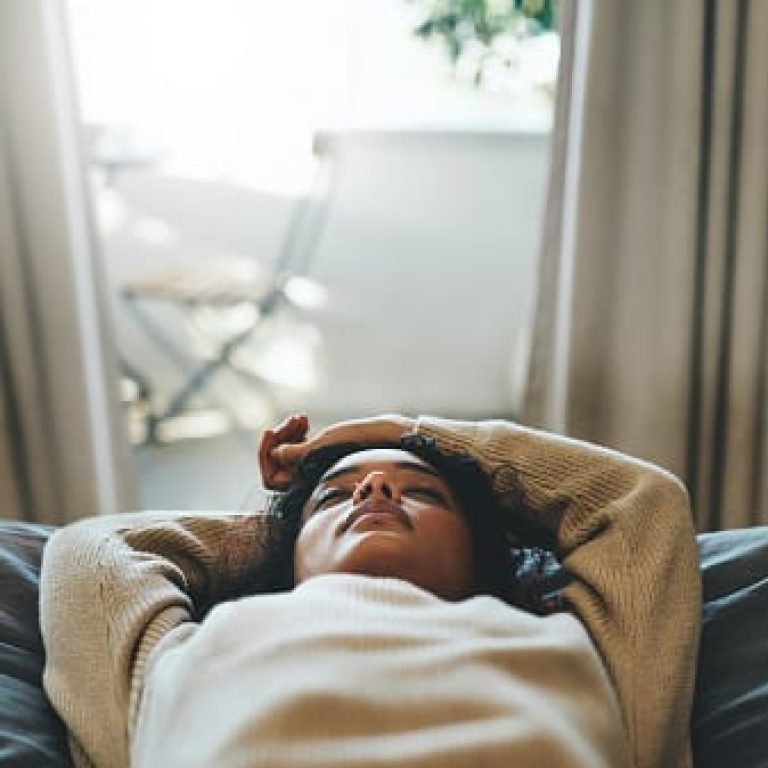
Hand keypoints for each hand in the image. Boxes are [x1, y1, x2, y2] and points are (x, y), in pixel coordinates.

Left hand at [258, 414, 415, 489]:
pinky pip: (298, 447)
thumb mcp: (324, 445)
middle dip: (279, 440)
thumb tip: (274, 455)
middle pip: (276, 465)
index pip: (271, 479)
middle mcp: (307, 480)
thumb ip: (298, 453)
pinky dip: (297, 432)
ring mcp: (313, 468)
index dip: (265, 456)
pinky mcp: (320, 456)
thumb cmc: (358, 444)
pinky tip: (304, 419)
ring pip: (286, 454)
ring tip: (301, 419)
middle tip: (290, 421)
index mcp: (306, 485)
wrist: (385, 439)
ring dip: (288, 433)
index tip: (269, 431)